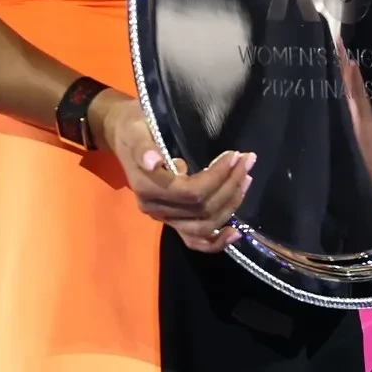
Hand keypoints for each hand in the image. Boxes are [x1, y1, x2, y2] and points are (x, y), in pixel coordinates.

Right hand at [89, 90, 255, 251]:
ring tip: (246, 180)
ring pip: (203, 227)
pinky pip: (194, 240)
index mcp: (148, 188)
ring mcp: (165, 218)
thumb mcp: (136, 130)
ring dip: (230, 206)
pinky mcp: (173, 220)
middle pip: (202, 210)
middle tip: (247, 161)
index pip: (192, 192)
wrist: (123, 136)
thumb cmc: (133, 128)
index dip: (217, 177)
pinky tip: (235, 232)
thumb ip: (144, 147)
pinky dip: (216, 242)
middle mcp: (157, 209)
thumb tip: (153, 161)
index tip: (234, 155)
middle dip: (230, 186)